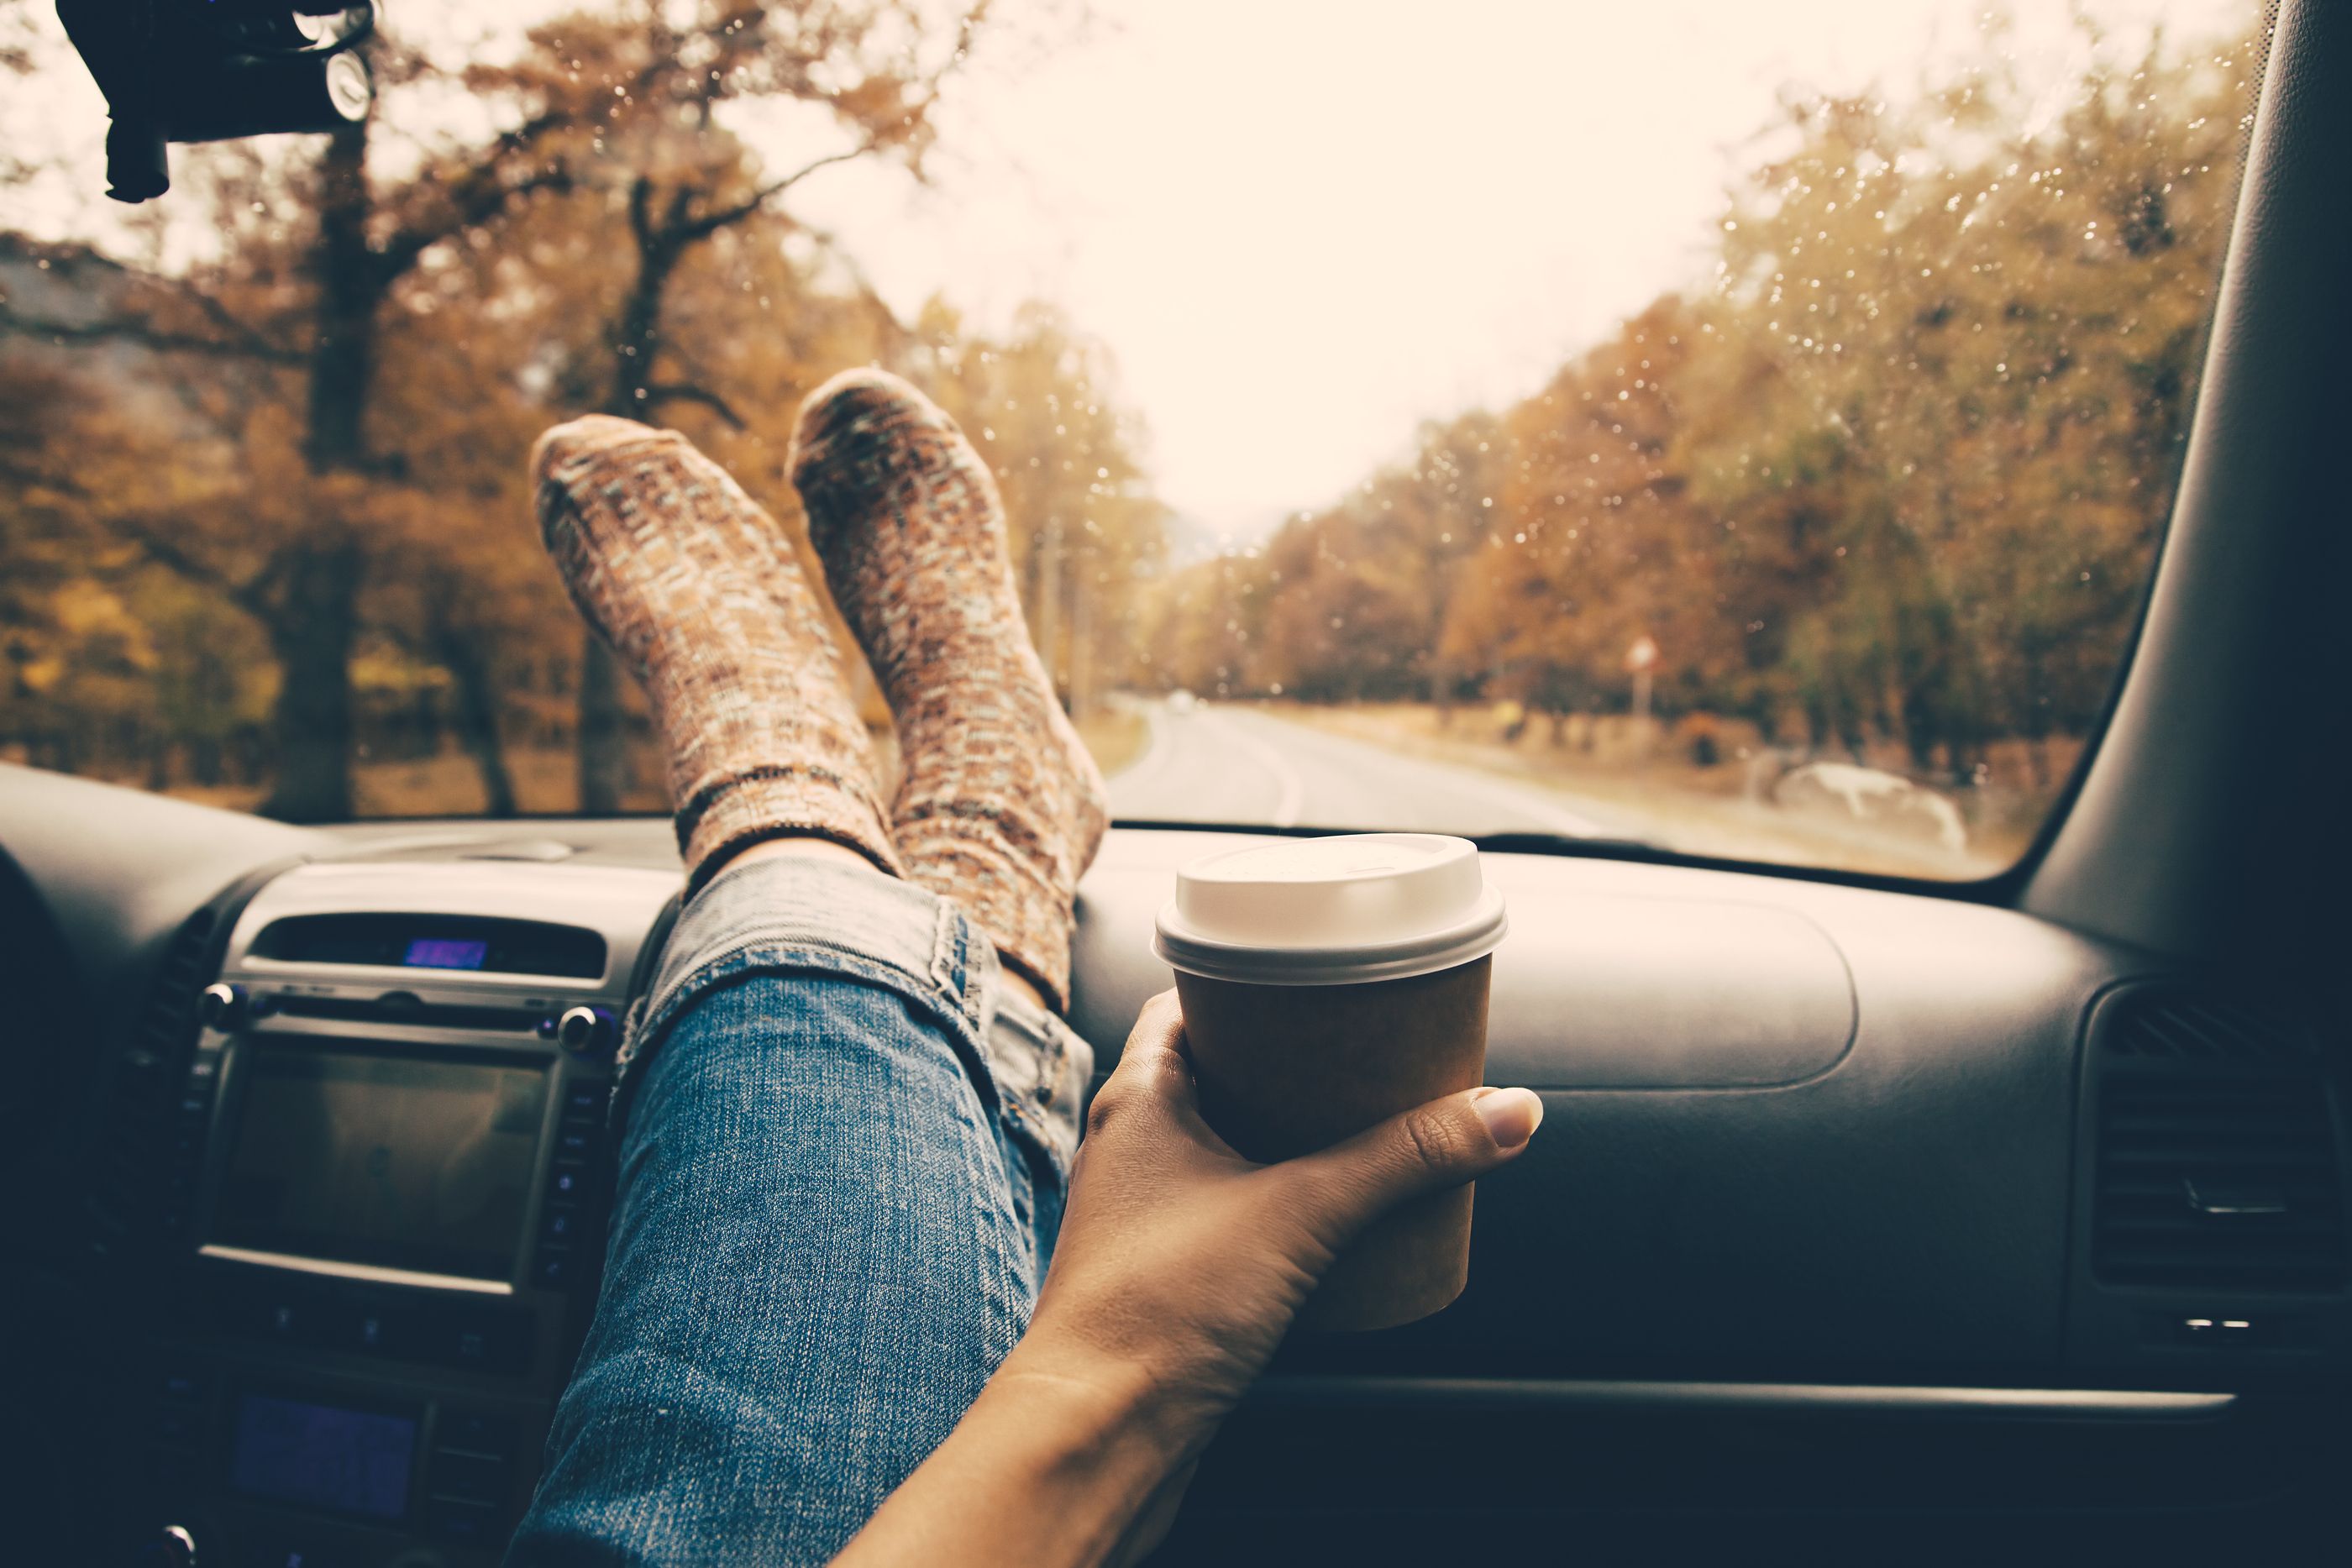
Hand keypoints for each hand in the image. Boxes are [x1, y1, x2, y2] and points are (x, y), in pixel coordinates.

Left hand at [1014, 989, 1543, 1461]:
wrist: (1098, 1433)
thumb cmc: (1156, 1312)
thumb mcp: (1304, 1212)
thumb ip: (1406, 1160)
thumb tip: (1506, 1112)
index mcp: (1138, 1098)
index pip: (1190, 1003)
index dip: (1258, 986)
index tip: (1325, 981)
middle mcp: (1130, 1145)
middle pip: (1219, 1073)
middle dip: (1294, 1065)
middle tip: (1367, 1056)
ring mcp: (1144, 1211)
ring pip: (1224, 1145)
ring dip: (1288, 1135)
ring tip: (1364, 1130)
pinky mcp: (1165, 1272)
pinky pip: (1228, 1208)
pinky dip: (1278, 1198)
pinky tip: (1330, 1216)